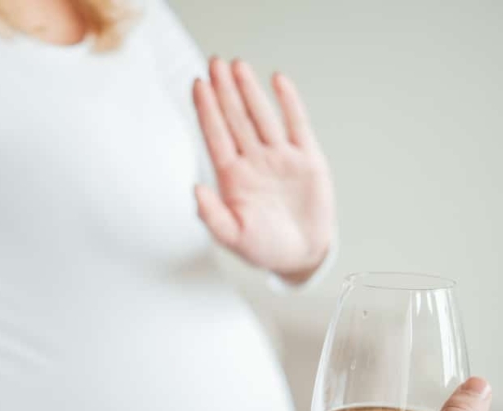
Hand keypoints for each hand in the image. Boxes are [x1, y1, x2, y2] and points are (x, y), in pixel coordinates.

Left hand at [192, 57, 335, 283]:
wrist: (301, 255)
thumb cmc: (264, 247)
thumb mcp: (233, 238)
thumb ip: (212, 216)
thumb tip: (196, 190)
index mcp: (232, 177)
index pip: (216, 136)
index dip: (206, 110)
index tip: (198, 84)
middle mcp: (253, 161)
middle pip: (236, 118)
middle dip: (224, 91)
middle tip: (215, 63)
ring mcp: (280, 157)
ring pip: (262, 116)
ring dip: (249, 91)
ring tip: (238, 65)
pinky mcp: (307, 159)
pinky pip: (296, 124)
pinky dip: (288, 102)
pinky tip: (278, 81)